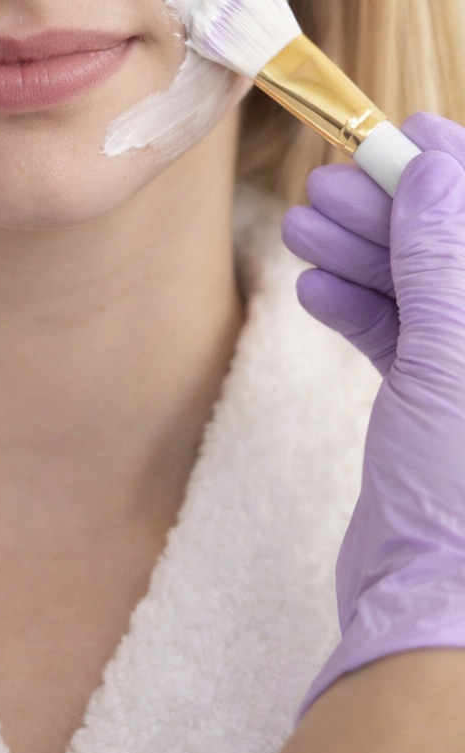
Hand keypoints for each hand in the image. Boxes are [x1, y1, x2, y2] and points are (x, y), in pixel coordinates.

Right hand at [281, 114, 464, 713]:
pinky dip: (356, 309)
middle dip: (393, 213)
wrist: (433, 617)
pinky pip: (400, 338)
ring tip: (303, 231)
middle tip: (327, 187)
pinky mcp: (438, 412)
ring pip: (423, 290)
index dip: (453, 174)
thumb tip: (434, 163)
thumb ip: (444, 256)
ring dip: (362, 255)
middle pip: (456, 252)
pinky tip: (313, 291)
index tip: (401, 136)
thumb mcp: (454, 358)